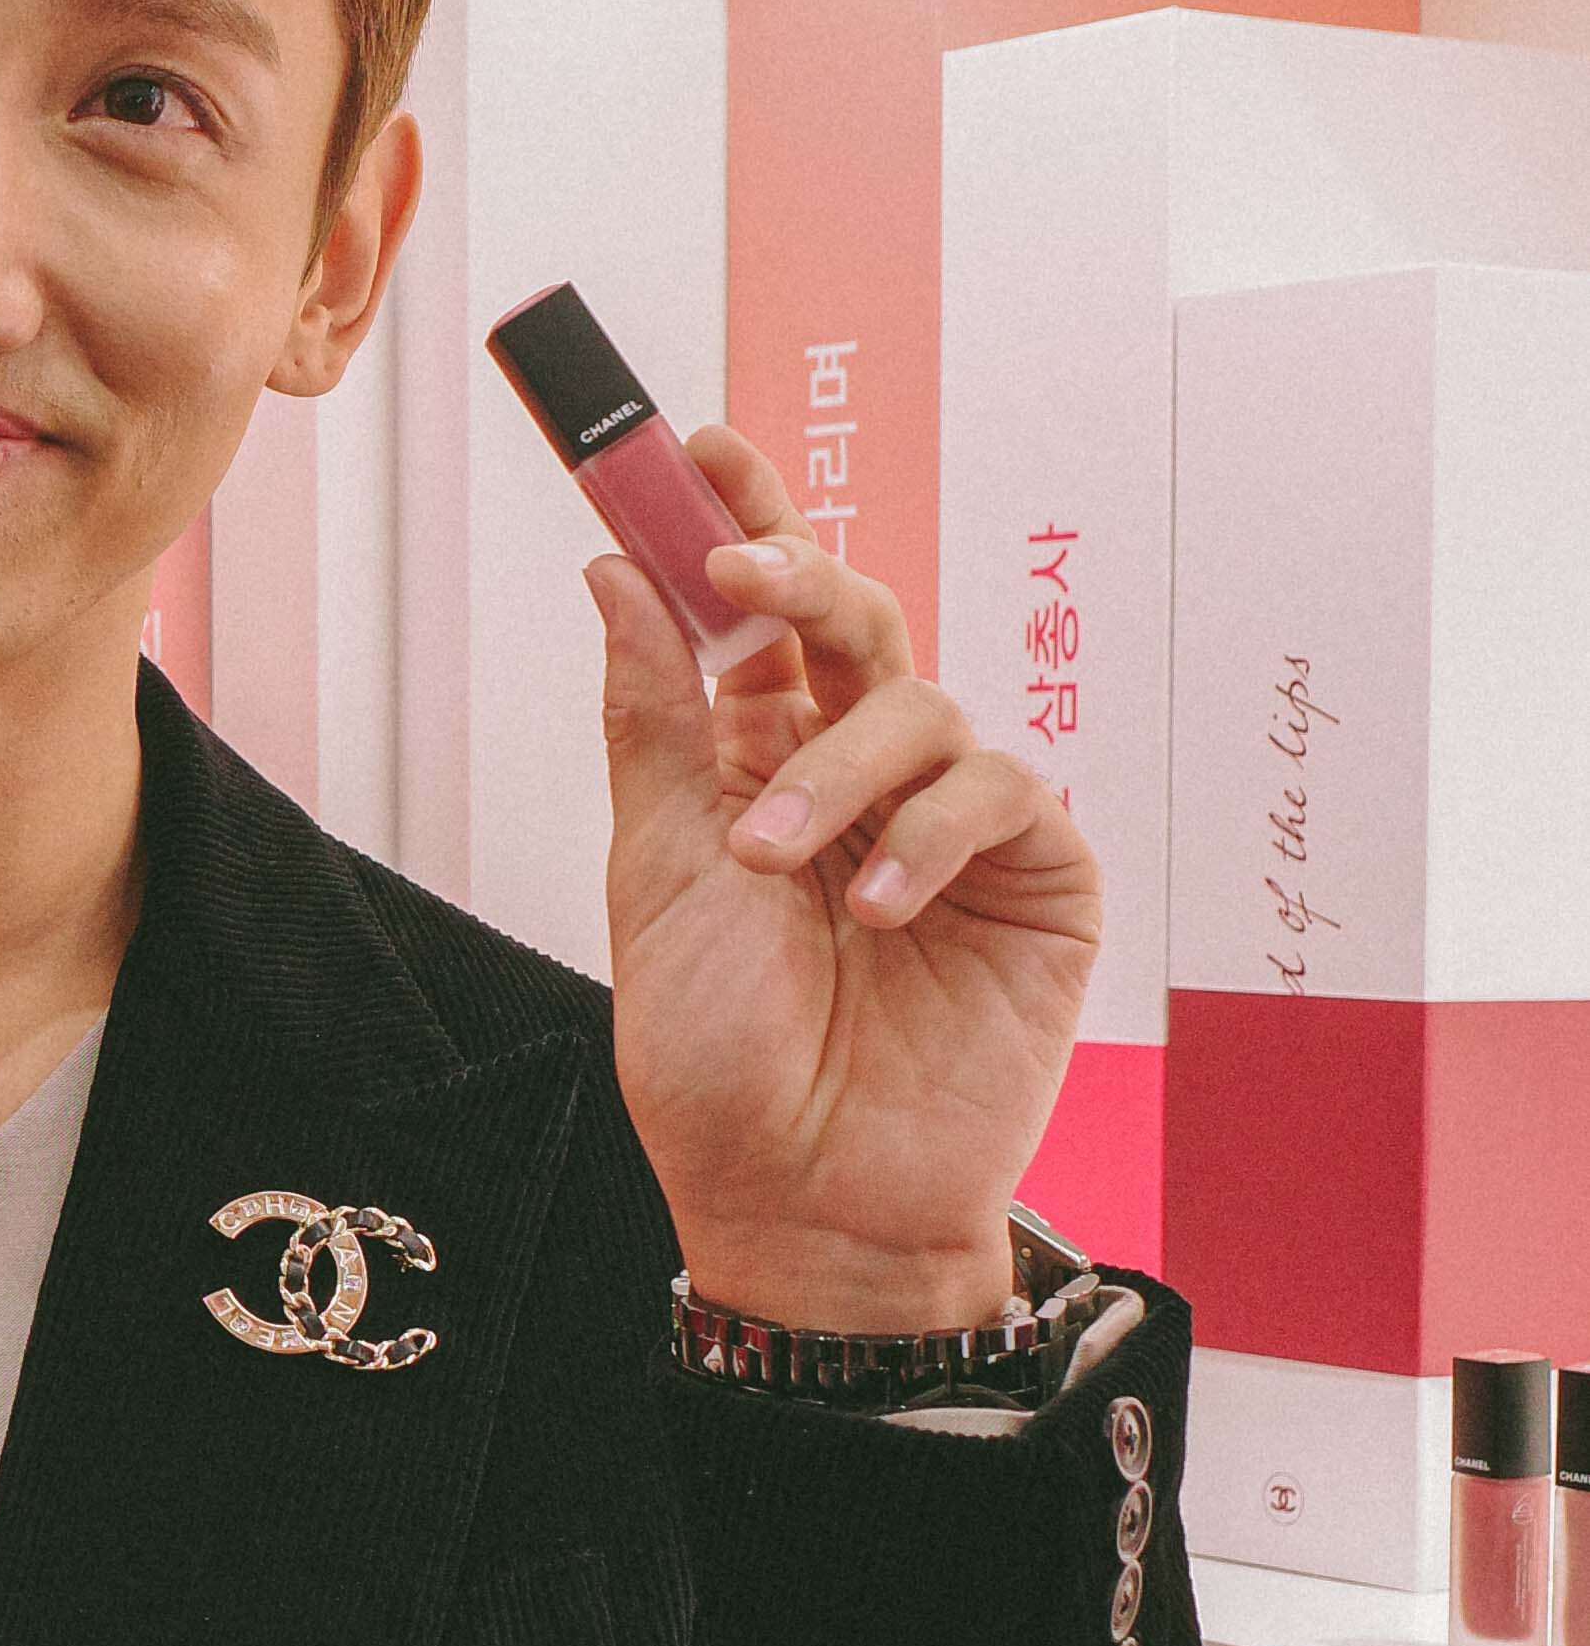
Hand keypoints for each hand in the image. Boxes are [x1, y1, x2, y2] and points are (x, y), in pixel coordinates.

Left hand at [589, 424, 1100, 1332]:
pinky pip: (1000, 791)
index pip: (756, 616)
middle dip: (798, 573)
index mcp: (757, 764)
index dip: (734, 522)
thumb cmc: (718, 1058)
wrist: (801, 1202)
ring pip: (919, 702)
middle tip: (737, 571)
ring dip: (838, 769)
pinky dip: (928, 834)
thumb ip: (655, 720)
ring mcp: (950, 822)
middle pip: (854, 618)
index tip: (690, 443)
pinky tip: (878, 904)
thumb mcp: (659, 873)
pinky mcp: (1033, 876)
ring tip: (780, 865)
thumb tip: (612, 574)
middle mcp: (859, 776)